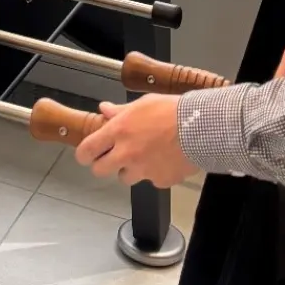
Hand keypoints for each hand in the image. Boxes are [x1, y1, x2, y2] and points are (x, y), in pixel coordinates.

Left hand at [73, 94, 192, 187]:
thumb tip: (104, 109)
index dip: (84, 155)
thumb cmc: (172, 110)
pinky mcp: (159, 181)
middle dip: (104, 165)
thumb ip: (120, 111)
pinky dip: (155, 173)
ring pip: (125, 178)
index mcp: (119, 131)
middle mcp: (127, 153)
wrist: (201, 127)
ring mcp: (143, 170)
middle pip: (100, 170)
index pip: (88, 149)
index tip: (87, 155)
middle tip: (114, 157)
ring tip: (146, 155)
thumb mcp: (143, 103)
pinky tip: (165, 159)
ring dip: (131, 170)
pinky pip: (151, 181)